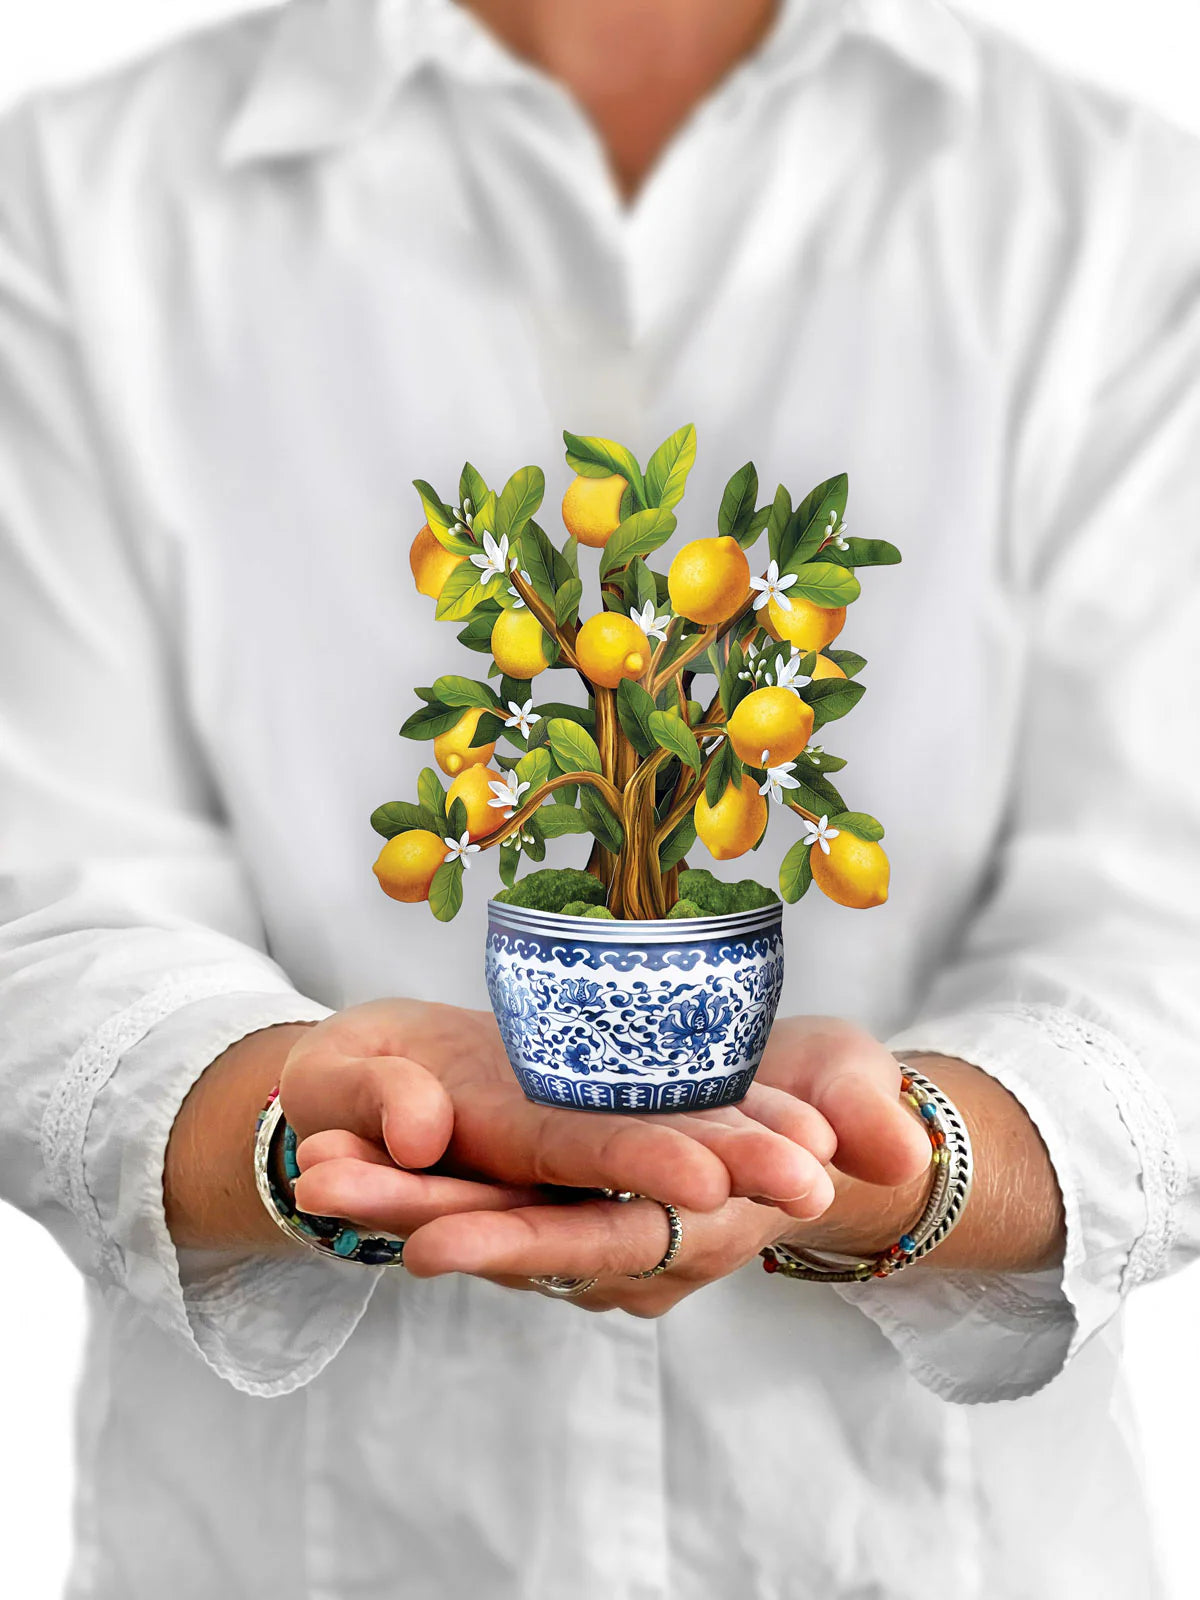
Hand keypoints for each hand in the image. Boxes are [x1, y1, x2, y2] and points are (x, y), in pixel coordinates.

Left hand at [349, 1016, 932, 1310]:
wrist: (806, 1130)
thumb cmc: (833, 1100)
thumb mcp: (855, 1082)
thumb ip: (862, 1106)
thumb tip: (885, 1143)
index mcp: (699, 1218)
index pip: (603, 1237)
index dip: (524, 1242)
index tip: (431, 1242)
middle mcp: (633, 1242)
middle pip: (516, 1237)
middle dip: (421, 1216)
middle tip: (324, 1183)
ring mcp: (593, 1218)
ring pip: (487, 1216)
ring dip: (398, 1195)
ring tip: (312, 1159)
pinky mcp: (564, 1189)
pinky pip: (485, 1190)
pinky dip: (420, 1173)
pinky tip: (347, 1138)